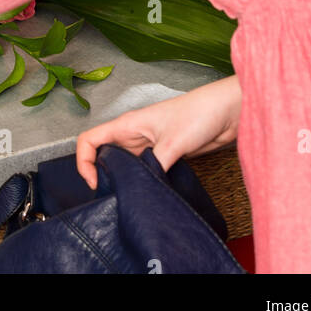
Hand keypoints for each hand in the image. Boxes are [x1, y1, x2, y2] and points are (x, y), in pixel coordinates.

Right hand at [75, 75, 241, 189]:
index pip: (89, 140)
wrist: (226, 112)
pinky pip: (142, 171)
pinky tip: (147, 194)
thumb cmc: (199, 113)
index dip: (83, 162)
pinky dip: (140, 183)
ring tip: (126, 198)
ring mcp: (147, 146)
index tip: (93, 183)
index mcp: (127, 124)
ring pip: (122, 165)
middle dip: (100, 176)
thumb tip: (142, 188)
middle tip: (109, 197)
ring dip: (121, 180)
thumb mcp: (173, 142)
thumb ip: (154, 165)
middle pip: (102, 155)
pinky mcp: (162, 156)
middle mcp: (133, 135)